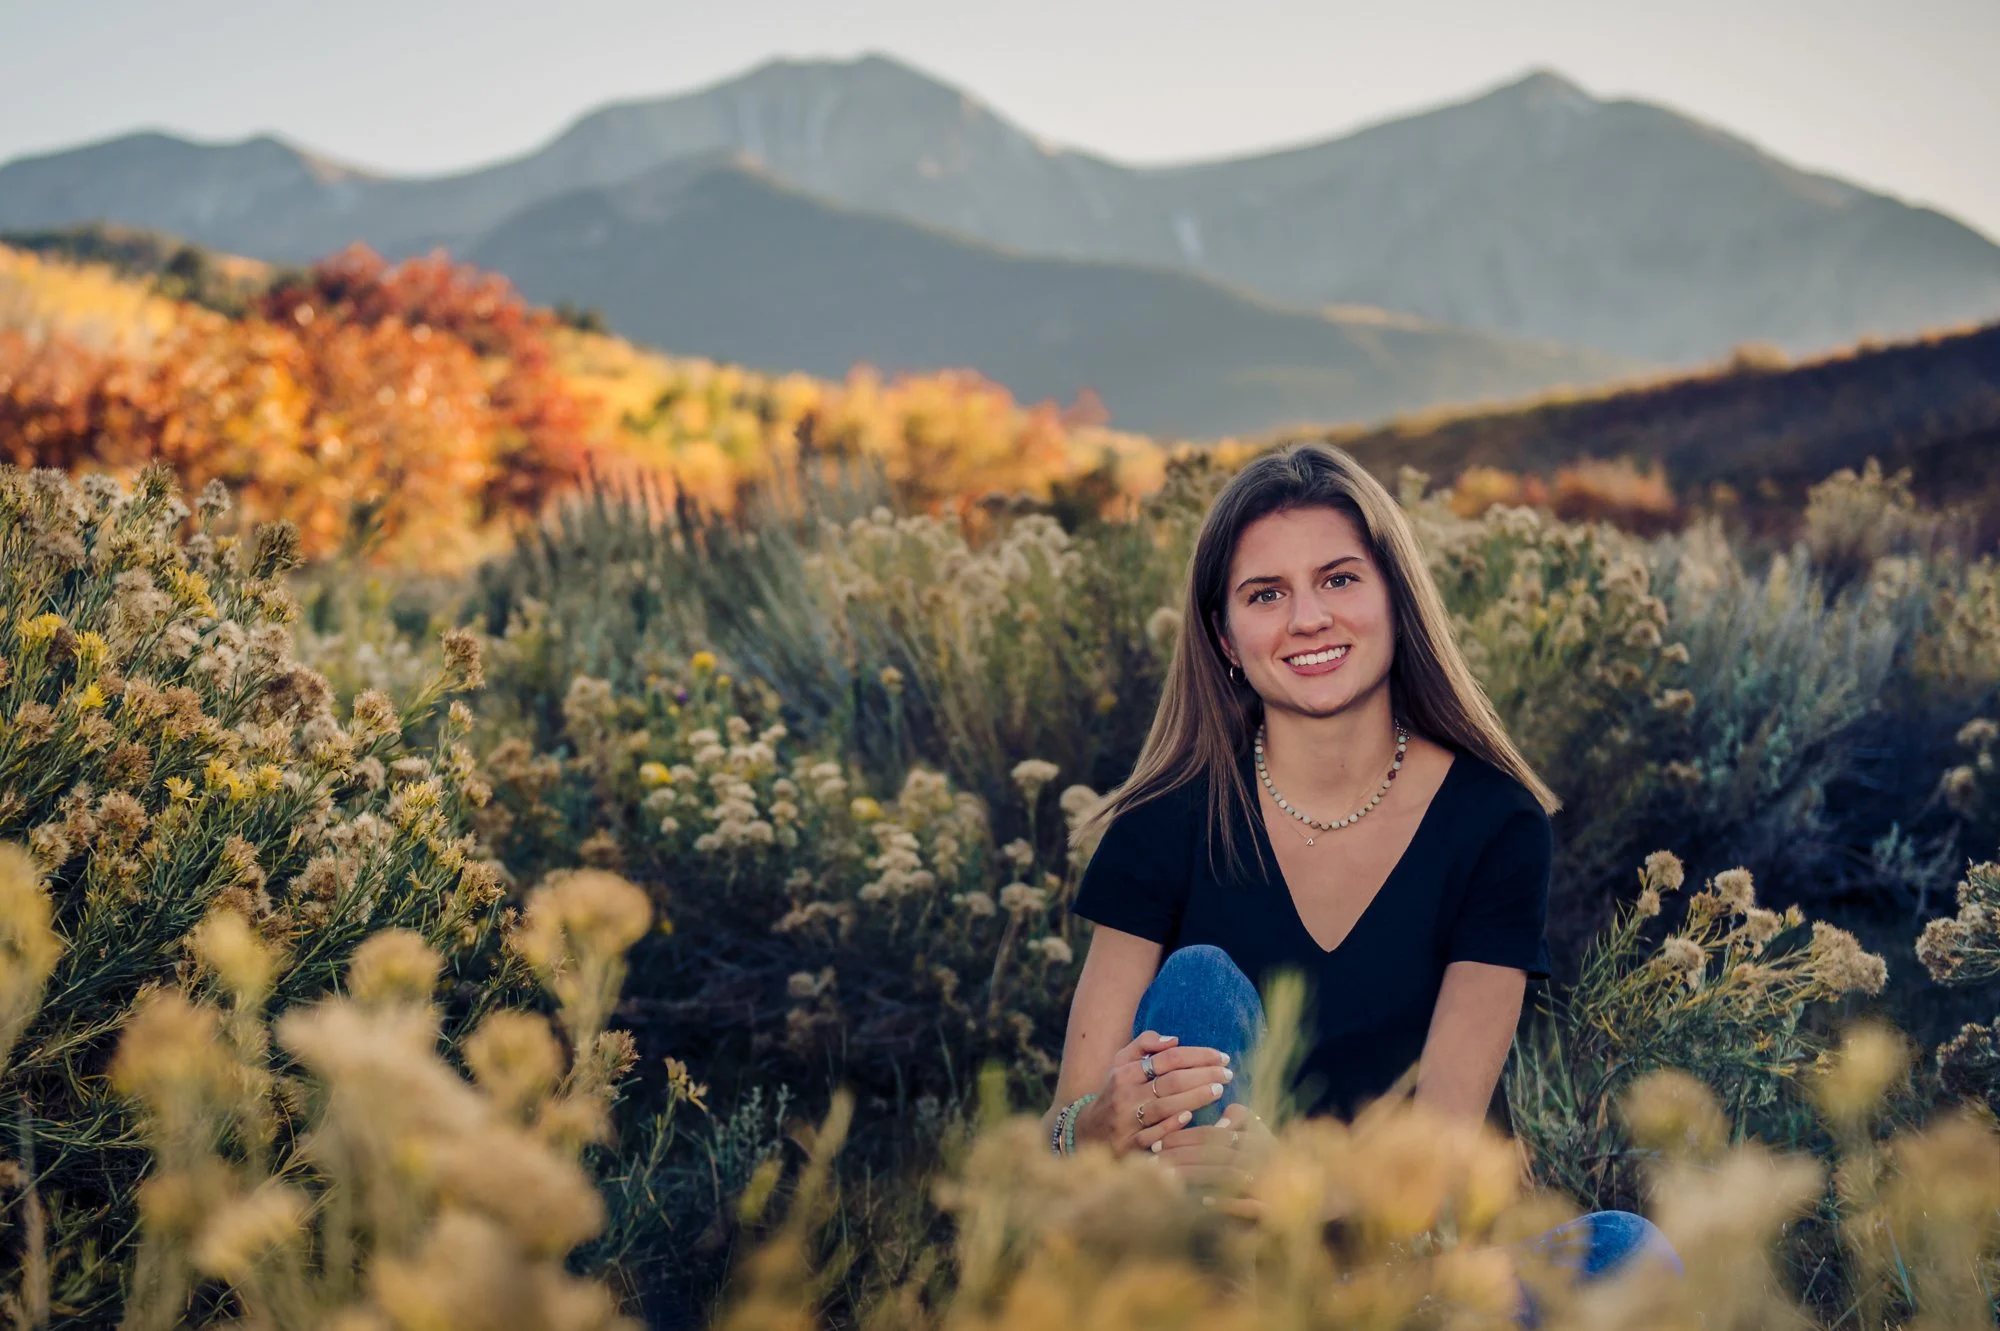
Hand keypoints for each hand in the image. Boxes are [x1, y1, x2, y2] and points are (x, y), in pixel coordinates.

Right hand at [1076, 1029, 1233, 1156]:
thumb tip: (1174, 1040)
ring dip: (1196, 1097)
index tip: (1222, 1056)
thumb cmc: (1115, 1093)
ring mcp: (1128, 1122)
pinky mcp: (1131, 1145)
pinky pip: (1155, 1135)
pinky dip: (1173, 1125)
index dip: (1198, 1055)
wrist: (1088, 1133)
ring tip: (1220, 1090)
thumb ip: (1144, 1044)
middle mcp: (1126, 1095)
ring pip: (1166, 1106)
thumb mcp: (1120, 1063)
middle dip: (1204, 1075)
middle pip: (1171, 1081)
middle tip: (1228, 1074)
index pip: (1168, 1058)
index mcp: (1125, 1072)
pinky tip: (1192, 1117)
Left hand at [1157, 1104, 1273, 1218]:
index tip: (1158, 1143)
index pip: (1216, 1133)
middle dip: (1182, 1155)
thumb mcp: (1255, 1133)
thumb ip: (1239, 1117)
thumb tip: (1222, 1123)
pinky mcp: (1272, 1209)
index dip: (1186, 1136)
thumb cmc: (1264, 1163)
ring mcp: (1269, 1183)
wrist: (1293, 1204)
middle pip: (1217, 1152)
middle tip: (1154, 1161)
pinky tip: (1204, 1202)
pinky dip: (1226, 1203)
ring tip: (1168, 1179)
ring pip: (1227, 1174)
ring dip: (1196, 1176)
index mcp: (1258, 1137)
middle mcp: (1265, 1158)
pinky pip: (1249, 1205)